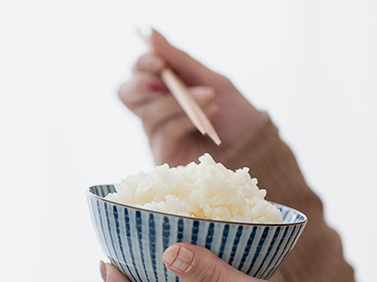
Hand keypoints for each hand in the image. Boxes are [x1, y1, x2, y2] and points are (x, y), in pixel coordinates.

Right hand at [118, 29, 262, 166]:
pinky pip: (166, 132)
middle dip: (142, 84)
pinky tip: (208, 116)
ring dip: (178, 102)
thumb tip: (150, 32)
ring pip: (149, 113)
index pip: (136, 74)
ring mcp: (158, 136)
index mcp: (162, 92)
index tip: (160, 61)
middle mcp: (155, 112)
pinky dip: (186, 120)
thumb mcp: (209, 79)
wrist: (250, 144)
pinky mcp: (166, 155)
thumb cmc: (231, 112)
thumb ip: (179, 59)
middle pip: (125, 94)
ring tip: (209, 97)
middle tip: (164, 80)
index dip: (141, 64)